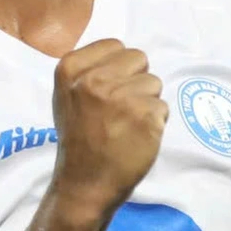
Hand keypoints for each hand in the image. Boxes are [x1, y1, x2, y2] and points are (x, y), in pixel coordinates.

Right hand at [50, 39, 166, 219]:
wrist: (84, 184)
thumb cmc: (78, 140)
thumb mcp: (67, 96)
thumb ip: (89, 70)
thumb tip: (124, 52)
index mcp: (71, 70)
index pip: (116, 46)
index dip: (119, 68)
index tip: (107, 92)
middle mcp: (94, 80)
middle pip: (139, 59)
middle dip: (135, 81)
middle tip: (120, 110)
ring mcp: (121, 98)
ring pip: (154, 83)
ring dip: (147, 103)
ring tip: (126, 125)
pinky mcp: (145, 117)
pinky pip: (163, 107)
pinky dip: (155, 124)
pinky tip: (136, 138)